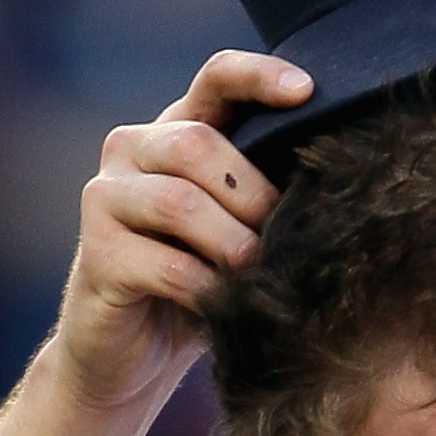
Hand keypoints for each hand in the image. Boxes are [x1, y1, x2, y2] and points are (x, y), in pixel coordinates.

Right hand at [51, 48, 311, 413]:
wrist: (130, 358)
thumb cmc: (200, 287)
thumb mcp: (240, 231)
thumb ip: (266, 198)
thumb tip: (339, 187)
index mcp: (174, 132)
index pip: (214, 79)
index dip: (257, 76)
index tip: (306, 90)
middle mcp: (130, 150)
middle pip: (198, 145)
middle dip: (252, 195)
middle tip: (283, 241)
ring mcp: (104, 197)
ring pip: (180, 202)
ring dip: (233, 245)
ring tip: (258, 276)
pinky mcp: (96, 254)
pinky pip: (167, 265)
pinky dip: (208, 290)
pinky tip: (227, 308)